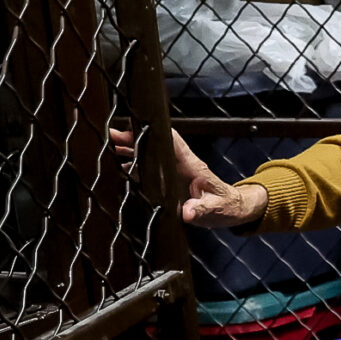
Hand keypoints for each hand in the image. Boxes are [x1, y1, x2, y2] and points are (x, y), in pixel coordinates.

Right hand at [110, 126, 266, 228]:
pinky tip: (117, 166)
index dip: (155, 132)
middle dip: (133, 139)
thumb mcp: (216, 209)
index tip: (136, 127)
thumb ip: (202, 210)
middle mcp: (180, 165)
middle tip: (111, 135)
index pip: (173, 142)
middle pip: (155, 146)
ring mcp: (173, 172)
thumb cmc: (227, 206)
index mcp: (192, 166)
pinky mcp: (169, 182)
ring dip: (130, 150)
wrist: (232, 210)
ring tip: (108, 146)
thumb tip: (188, 213)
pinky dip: (133, 166)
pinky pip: (149, 171)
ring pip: (149, 156)